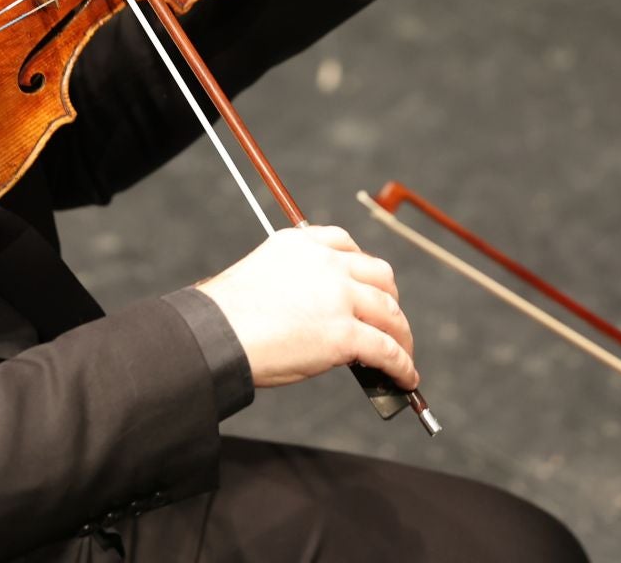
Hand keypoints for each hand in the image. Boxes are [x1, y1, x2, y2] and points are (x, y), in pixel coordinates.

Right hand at [195, 225, 417, 390]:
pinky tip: (405, 377)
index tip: (366, 285)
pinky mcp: (345, 334)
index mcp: (301, 243)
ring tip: (404, 353)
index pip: (346, 245)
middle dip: (389, 298)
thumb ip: (296, 281)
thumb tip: (320, 314)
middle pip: (379, 275)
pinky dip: (402, 365)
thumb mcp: (262, 274)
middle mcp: (326, 263)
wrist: (215, 336)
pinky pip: (387, 350)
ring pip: (390, 313)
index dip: (362, 268)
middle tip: (389, 320)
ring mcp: (339, 297)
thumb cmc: (226, 315)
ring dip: (402, 334)